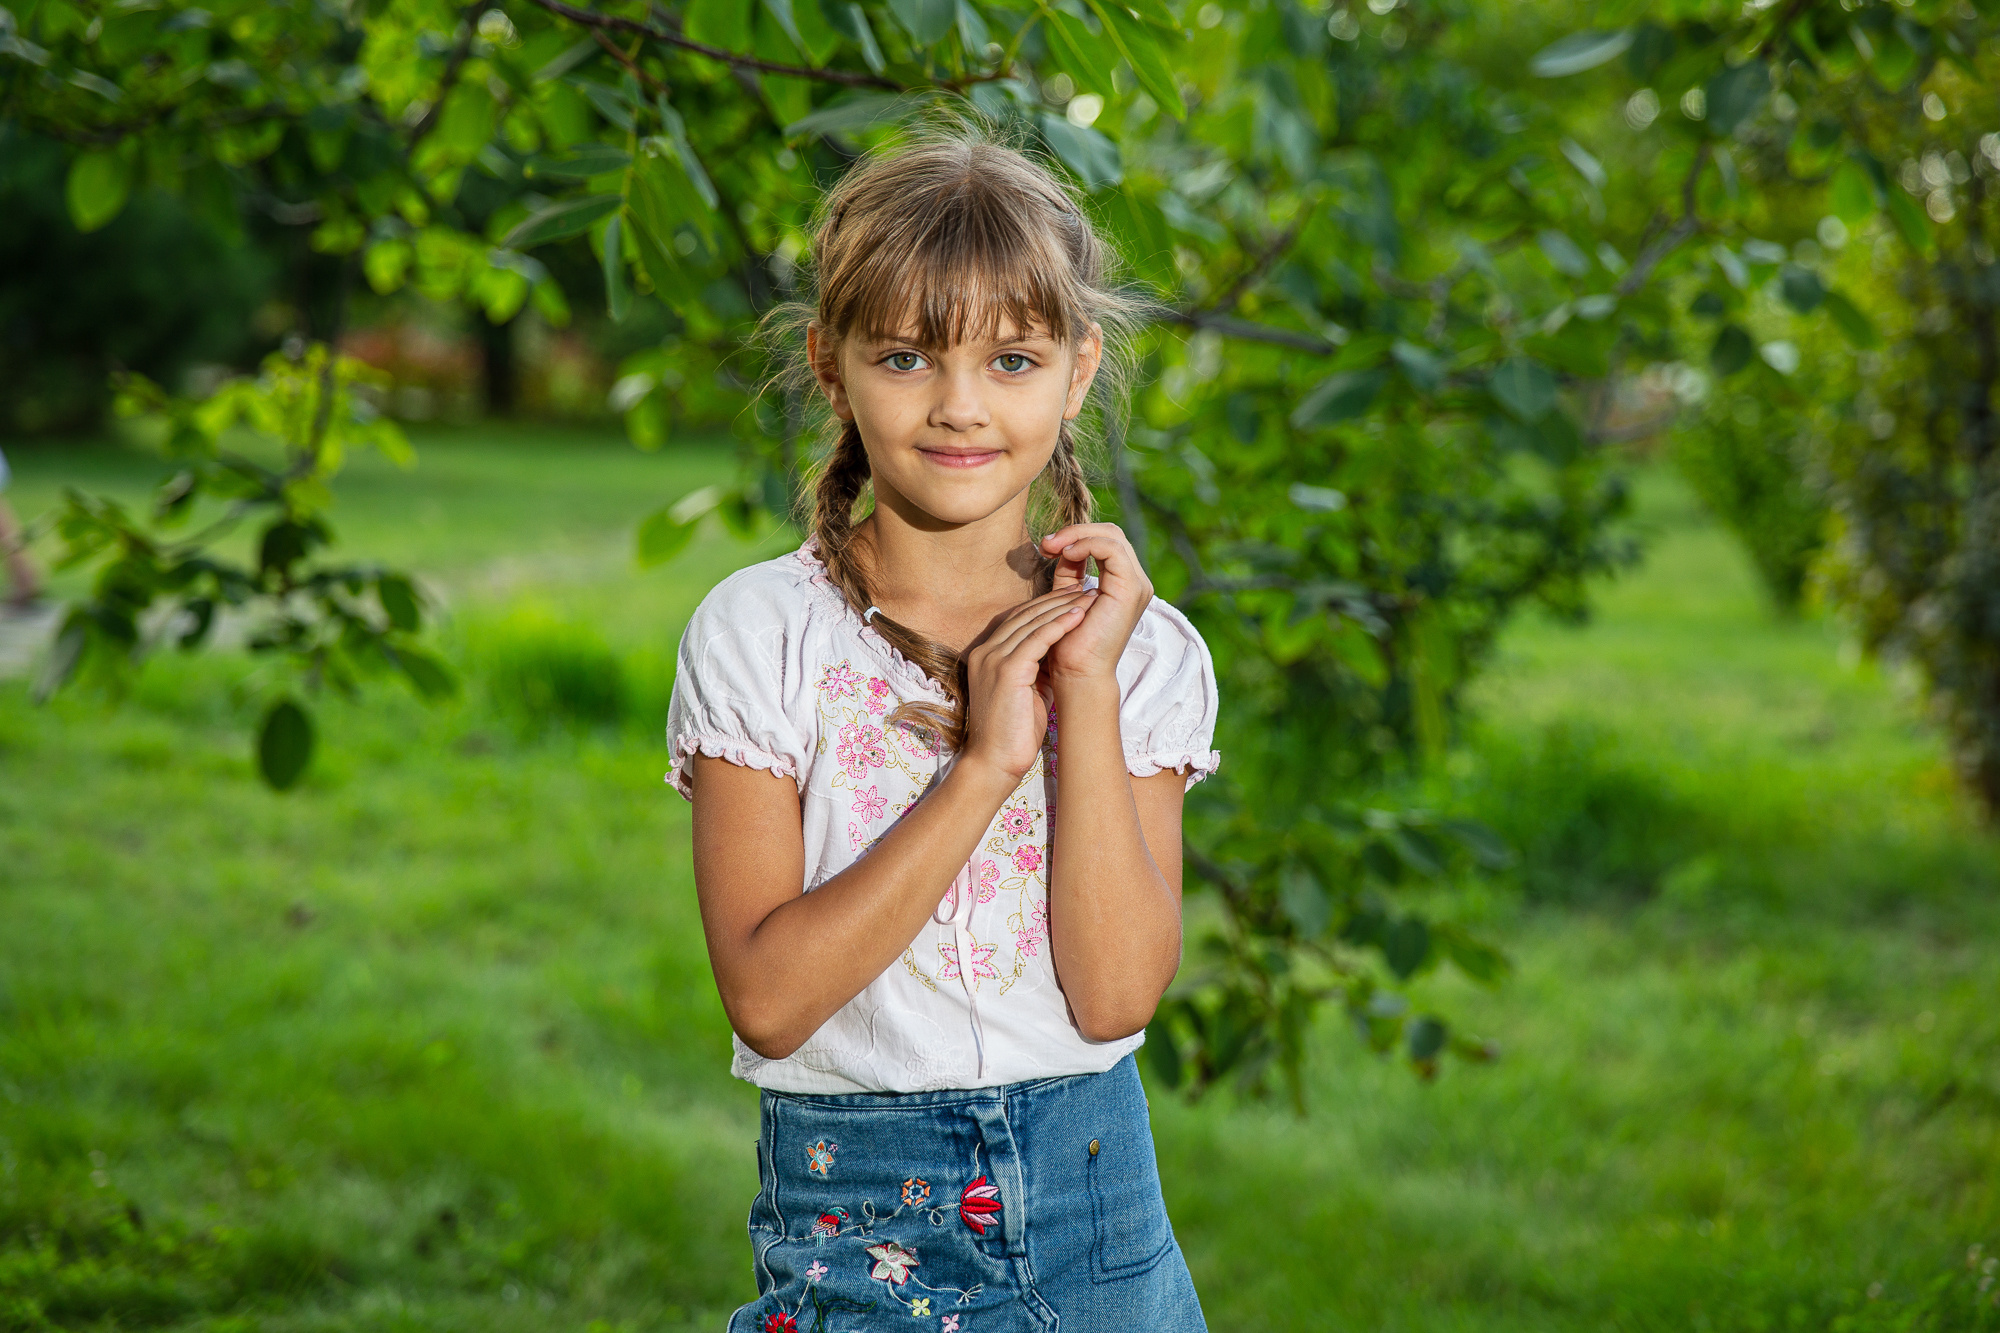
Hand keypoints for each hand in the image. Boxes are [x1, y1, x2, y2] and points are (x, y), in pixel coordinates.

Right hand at [959, 588, 1095, 781]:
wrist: (994, 762)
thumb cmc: (1012, 732)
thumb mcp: (1025, 689)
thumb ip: (1035, 666)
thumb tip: (1059, 651)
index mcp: (986, 654)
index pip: (1017, 619)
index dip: (1044, 605)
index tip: (1070, 597)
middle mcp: (986, 651)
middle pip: (1024, 614)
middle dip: (1055, 599)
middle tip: (1083, 587)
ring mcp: (993, 659)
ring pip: (1031, 622)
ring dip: (1062, 607)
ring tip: (1088, 595)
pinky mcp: (1006, 670)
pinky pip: (1037, 639)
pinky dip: (1059, 625)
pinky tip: (1079, 615)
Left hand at [1038, 523, 1152, 686]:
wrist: (1077, 674)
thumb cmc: (1068, 643)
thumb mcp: (1066, 597)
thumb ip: (1069, 571)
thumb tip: (1059, 546)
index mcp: (1122, 583)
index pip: (1105, 541)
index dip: (1075, 536)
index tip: (1045, 547)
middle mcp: (1135, 582)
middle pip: (1110, 533)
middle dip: (1075, 531)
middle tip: (1046, 543)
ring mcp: (1136, 585)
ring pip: (1112, 535)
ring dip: (1077, 535)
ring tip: (1051, 547)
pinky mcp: (1130, 589)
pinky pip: (1111, 549)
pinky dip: (1086, 544)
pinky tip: (1065, 554)